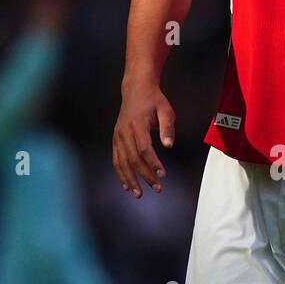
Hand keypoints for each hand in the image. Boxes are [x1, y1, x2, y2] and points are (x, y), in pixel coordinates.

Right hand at [112, 78, 174, 196]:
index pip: (144, 148)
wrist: (136, 89)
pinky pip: (116, 159)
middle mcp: (124, 132)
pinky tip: (126, 185)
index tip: (163, 174)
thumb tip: (168, 145)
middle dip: (144, 176)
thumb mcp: (165, 109)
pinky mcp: (116, 139)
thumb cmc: (153, 100)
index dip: (153, 163)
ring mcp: (118, 136)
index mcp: (137, 124)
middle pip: (133, 159)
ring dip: (130, 179)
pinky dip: (120, 173)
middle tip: (157, 188)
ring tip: (139, 194)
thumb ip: (167, 127)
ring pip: (122, 162)